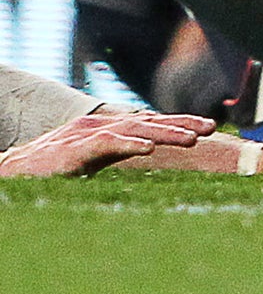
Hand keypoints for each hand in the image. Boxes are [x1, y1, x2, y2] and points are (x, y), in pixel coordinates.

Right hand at [0, 110, 213, 177]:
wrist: (13, 172)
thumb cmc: (52, 168)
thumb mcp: (93, 159)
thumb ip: (118, 152)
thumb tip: (149, 153)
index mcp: (108, 127)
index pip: (151, 121)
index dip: (180, 122)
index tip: (209, 126)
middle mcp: (101, 124)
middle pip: (149, 121)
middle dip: (182, 123)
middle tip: (211, 127)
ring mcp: (86, 134)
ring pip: (134, 129)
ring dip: (165, 133)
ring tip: (192, 139)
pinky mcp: (73, 150)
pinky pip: (106, 144)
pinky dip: (129, 144)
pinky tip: (149, 149)